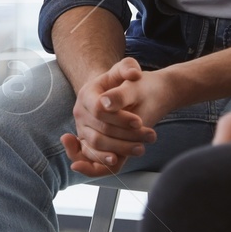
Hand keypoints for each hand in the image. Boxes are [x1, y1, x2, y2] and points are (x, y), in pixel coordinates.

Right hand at [61, 57, 163, 176]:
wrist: (120, 92)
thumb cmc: (125, 81)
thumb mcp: (126, 70)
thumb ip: (126, 69)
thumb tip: (128, 80)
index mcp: (87, 94)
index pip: (99, 111)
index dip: (120, 118)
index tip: (139, 121)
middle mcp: (80, 113)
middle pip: (99, 132)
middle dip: (126, 136)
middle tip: (151, 136)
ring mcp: (83, 129)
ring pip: (96, 146)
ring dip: (119, 149)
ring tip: (141, 148)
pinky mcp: (88, 143)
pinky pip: (89, 157)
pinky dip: (98, 162)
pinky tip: (114, 160)